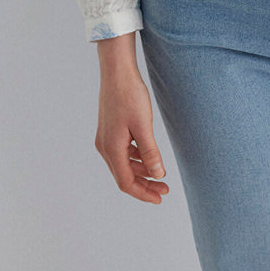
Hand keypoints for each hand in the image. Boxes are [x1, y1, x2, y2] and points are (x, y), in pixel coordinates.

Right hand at [95, 46, 168, 204]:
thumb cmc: (130, 95)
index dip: (143, 193)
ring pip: (124, 164)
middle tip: (164, 189)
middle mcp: (105, 147)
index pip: (126, 182)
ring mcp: (106, 139)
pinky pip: (123, 152)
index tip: (160, 198)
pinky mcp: (110, 130)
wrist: (117, 72)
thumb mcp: (143, 125)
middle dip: (144, 184)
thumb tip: (158, 174)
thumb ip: (150, 152)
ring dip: (141, 171)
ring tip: (160, 174)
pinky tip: (149, 155)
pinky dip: (136, 158)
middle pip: (124, 176)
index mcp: (112, 149)